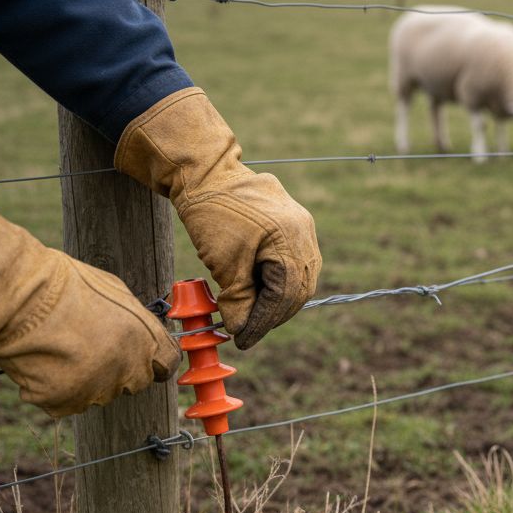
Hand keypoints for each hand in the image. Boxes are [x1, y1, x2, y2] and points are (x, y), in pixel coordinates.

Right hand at [0, 192, 180, 417]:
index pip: (167, 364)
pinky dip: (54, 389)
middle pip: (134, 382)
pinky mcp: (63, 403)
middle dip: (120, 369)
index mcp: (145, 342)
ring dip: (86, 380)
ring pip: (99, 394)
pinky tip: (43, 363)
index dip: (155, 360)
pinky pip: (65, 402)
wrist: (19, 298)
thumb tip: (143, 332)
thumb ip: (138, 322)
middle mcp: (126, 371)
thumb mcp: (117, 292)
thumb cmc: (66, 286)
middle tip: (91, 347)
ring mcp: (95, 391)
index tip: (144, 357)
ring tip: (61, 349)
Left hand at [115, 87, 320, 349]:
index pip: (285, 295)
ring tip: (252, 312)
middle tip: (248, 330)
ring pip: (300, 276)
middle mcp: (304, 233)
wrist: (207, 172)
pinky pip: (295, 260)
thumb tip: (243, 330)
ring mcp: (303, 226)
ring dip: (277, 299)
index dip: (264, 322)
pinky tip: (259, 289)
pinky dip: (278, 280)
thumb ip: (238, 300)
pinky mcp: (296, 223)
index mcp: (290, 240)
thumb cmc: (213, 213)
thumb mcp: (223, 264)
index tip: (244, 339)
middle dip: (273, 313)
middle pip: (299, 288)